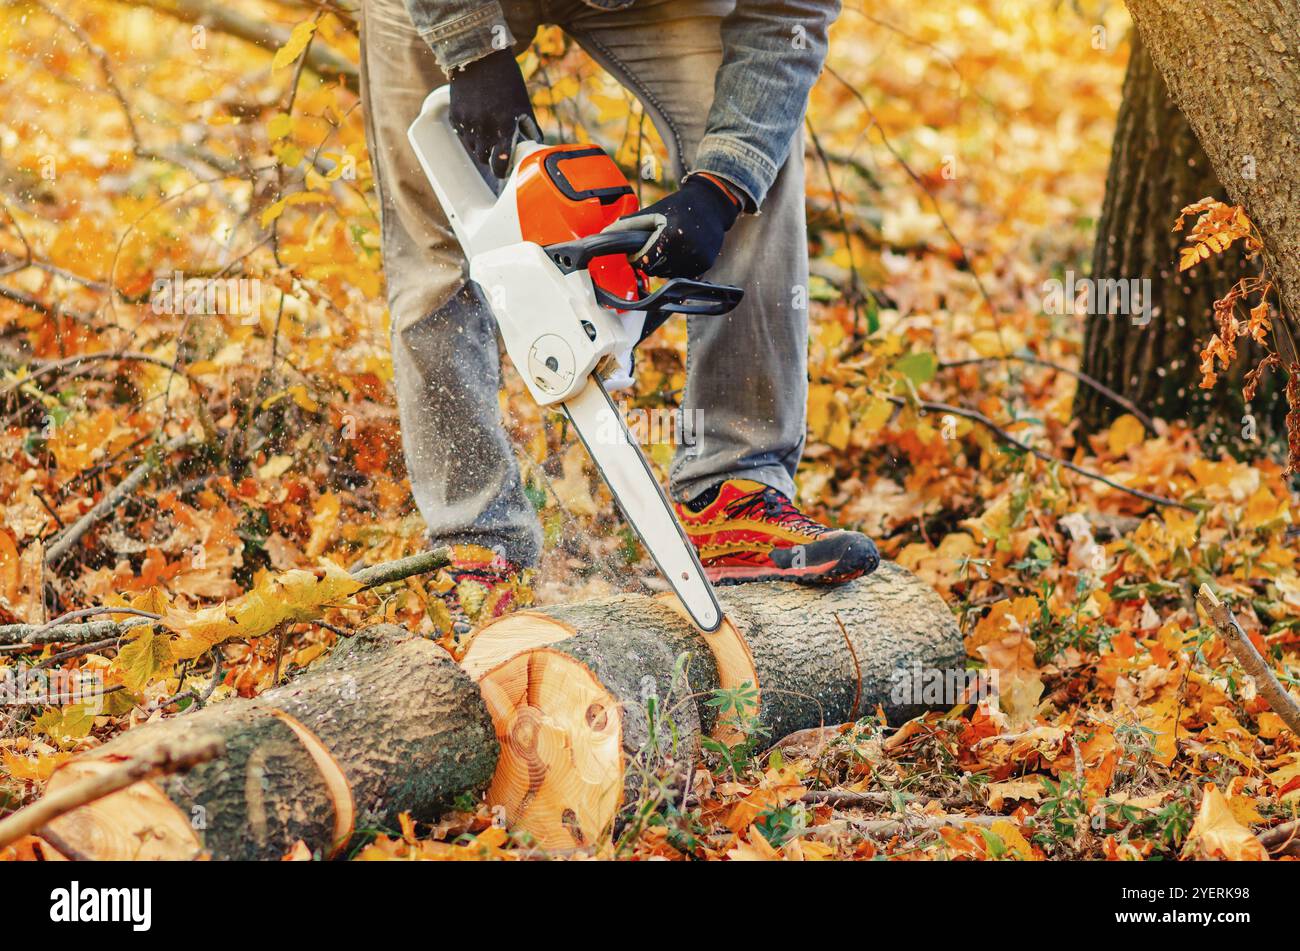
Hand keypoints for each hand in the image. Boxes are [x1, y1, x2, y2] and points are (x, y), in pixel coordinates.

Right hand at [448, 49, 537, 177]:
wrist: (479, 56)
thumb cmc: (507, 80)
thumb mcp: (523, 104)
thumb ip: (530, 128)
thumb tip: (535, 146)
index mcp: (504, 126)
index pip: (500, 163)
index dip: (503, 171)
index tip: (505, 171)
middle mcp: (483, 128)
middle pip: (484, 159)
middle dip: (492, 159)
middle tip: (498, 153)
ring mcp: (466, 123)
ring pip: (472, 148)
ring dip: (481, 147)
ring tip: (489, 134)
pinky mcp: (455, 116)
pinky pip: (462, 135)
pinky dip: (470, 134)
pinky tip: (478, 121)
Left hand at [603, 175, 741, 278]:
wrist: (711, 204)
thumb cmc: (678, 206)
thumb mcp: (652, 211)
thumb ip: (628, 225)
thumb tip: (604, 234)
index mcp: (670, 236)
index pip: (644, 262)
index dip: (637, 257)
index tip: (638, 250)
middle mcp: (686, 251)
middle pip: (655, 270)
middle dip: (650, 261)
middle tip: (656, 244)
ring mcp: (697, 260)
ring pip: (668, 274)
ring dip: (664, 265)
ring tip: (670, 245)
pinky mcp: (705, 265)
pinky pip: (683, 274)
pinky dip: (678, 266)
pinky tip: (682, 250)